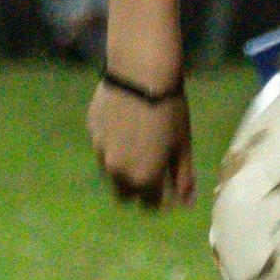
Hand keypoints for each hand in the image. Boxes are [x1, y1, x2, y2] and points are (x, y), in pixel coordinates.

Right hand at [90, 72, 194, 206]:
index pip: (149, 205)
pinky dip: (113, 144)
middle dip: (137, 188)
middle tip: (150, 168)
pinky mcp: (91, 132)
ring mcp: (100, 152)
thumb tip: (187, 204)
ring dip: (123, 166)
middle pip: (124, 194)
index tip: (167, 186)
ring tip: (138, 141)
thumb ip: (183, 178)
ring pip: (111, 171)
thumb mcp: (182, 146)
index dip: (160, 199)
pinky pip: (102, 147)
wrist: (140, 74)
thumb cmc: (170, 111)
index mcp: (143, 179)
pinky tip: (125, 123)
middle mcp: (117, 172)